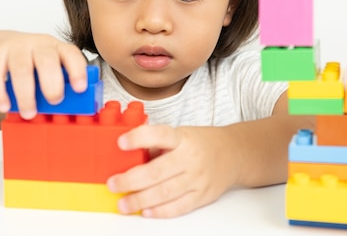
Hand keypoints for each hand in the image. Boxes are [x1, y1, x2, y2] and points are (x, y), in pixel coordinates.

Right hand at [0, 31, 87, 118]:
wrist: (0, 45)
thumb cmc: (32, 62)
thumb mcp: (50, 68)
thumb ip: (60, 82)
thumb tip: (74, 108)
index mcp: (57, 48)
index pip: (71, 54)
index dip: (77, 70)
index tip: (80, 88)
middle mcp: (38, 44)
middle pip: (47, 60)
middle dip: (52, 84)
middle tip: (54, 102)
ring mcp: (16, 47)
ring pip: (21, 68)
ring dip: (26, 94)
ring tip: (29, 113)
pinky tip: (4, 106)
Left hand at [106, 124, 240, 217]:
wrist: (232, 154)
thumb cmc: (200, 143)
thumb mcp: (180, 135)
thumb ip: (157, 145)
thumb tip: (128, 157)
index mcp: (182, 138)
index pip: (160, 135)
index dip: (139, 138)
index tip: (121, 142)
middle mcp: (191, 158)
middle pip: (158, 171)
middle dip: (131, 180)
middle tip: (114, 184)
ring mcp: (198, 178)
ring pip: (166, 192)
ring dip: (141, 200)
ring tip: (123, 204)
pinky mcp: (202, 196)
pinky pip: (180, 207)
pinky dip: (161, 211)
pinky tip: (146, 211)